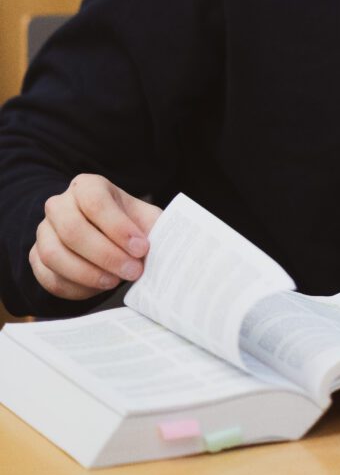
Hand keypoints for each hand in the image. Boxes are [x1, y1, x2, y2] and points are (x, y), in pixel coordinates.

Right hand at [29, 174, 161, 301]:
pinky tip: (98, 288)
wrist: (103, 235)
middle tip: (132, 271)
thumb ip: (155, 228)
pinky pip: (49, 277)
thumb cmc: (128, 224)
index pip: (96, 202)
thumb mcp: (145, 218)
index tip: (141, 248)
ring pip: (54, 255)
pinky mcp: (36, 257)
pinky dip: (75, 288)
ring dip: (88, 274)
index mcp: (87, 186)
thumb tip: (168, 248)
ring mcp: (44, 231)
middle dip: (105, 255)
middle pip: (72, 230)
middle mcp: (60, 204)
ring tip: (115, 281)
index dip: (118, 227)